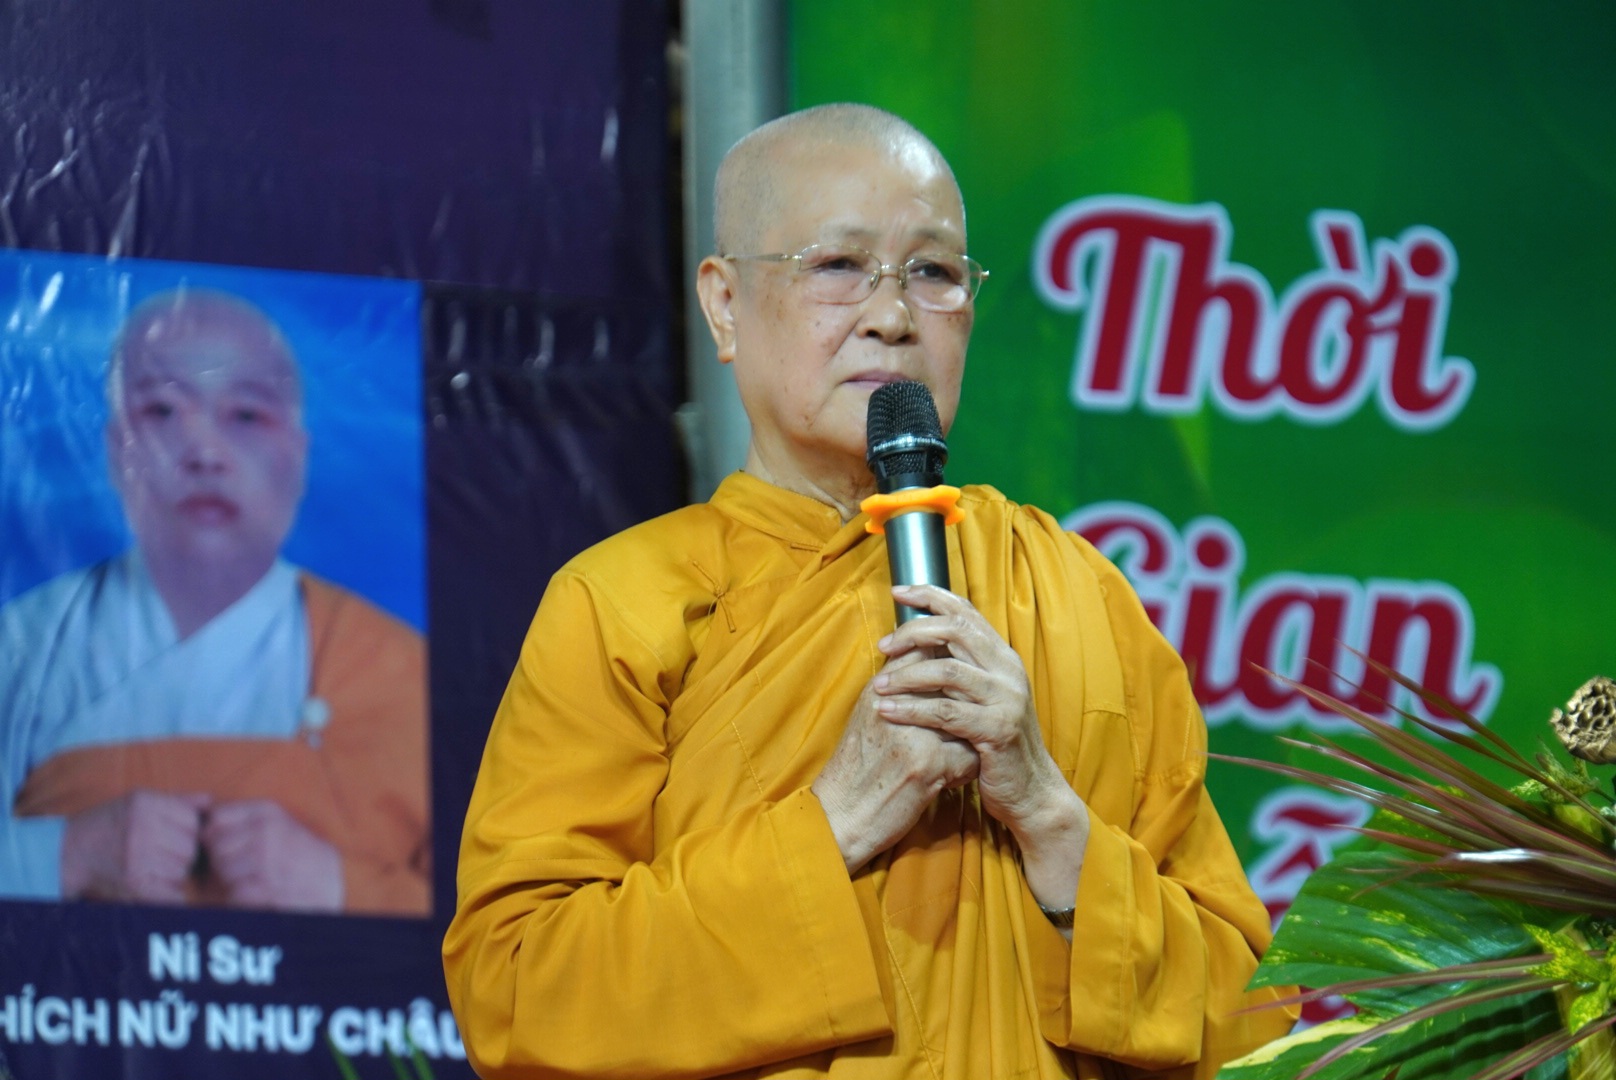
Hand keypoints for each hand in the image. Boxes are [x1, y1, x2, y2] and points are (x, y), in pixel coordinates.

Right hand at [61, 790, 209, 902]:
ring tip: (151, 869)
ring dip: (173, 874)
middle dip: (181, 854)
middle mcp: (143, 829)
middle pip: (190, 847)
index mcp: (146, 804)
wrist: (69, 852)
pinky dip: (172, 896)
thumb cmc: (110, 824)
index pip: (193, 820)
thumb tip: (211, 802)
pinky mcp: (135, 883)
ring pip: (182, 870)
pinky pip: (173, 894)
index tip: (173, 837)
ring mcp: (139, 857)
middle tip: (160, 856)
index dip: (188, 831)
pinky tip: (158, 889)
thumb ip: (177, 801)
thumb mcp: (139, 802)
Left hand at [202, 800, 343, 911]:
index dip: (214, 838)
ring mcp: (266, 859)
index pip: (216, 820)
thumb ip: (243, 820)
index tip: (227, 848)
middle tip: (244, 870)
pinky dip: (242, 901)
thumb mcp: (278, 824)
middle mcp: (266, 831)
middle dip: (222, 862)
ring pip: (222, 871)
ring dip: (232, 882)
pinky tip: (259, 896)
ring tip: (255, 881)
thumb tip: (200, 828)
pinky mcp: (267, 887)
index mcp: (266, 812)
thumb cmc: (299, 855)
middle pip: (215, 847)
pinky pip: (234, 894)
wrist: (335, 882)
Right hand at [811, 649, 979, 873]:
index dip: (948, 663)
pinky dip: (966, 770)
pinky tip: (951, 778)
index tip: (957, 684)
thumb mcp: (867, 717)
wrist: (840, 816)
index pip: (925, 650)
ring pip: (968, 720)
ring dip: (969, 738)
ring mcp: (915, 733)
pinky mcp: (929, 765)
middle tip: (966, 722)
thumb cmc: (856, 769)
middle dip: (965, 703)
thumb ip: (895, 689)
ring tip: (959, 751)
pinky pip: (970, 758)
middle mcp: (896, 704)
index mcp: (879, 689)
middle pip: (952, 684)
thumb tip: (929, 662)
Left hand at [874, 585, 1088, 923]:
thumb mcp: (980, 700)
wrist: (1031, 792)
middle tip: (883, 644)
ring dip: (906, 674)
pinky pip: (946, 712)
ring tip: (878, 683)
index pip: (967, 611)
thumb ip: (960, 670)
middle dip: (913, 631)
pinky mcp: (997, 730)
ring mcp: (1006, 699)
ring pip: (947, 670)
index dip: (931, 595)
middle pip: (956, 631)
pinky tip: (888, 710)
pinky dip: (912, 709)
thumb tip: (917, 640)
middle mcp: (1008, 671)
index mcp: (1003, 658)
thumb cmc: (995, 745)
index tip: (897, 591)